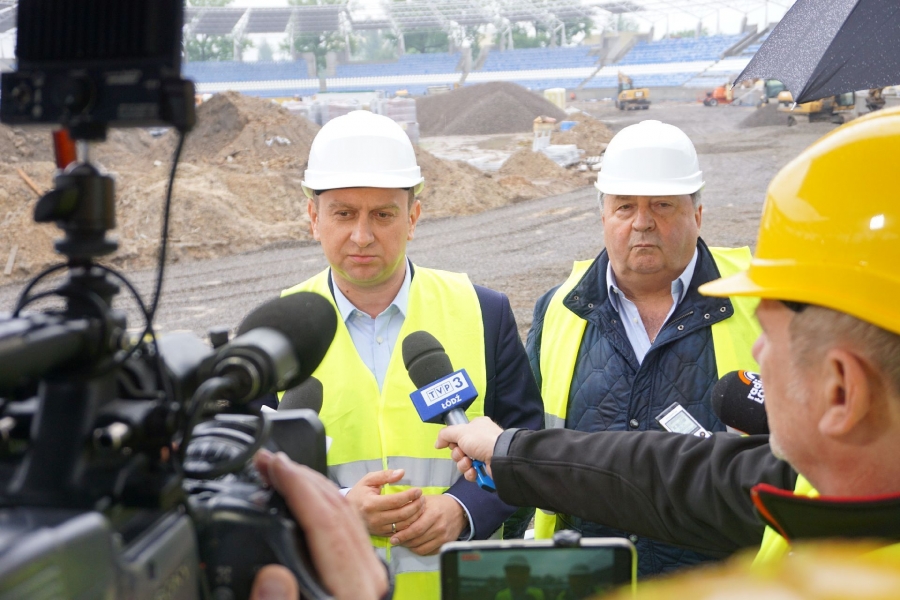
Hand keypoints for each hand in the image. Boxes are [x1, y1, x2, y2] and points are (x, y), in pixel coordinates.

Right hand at [252, 450, 388, 599]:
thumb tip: (272, 576)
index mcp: (354, 588)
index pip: (326, 522)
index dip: (299, 488)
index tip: (275, 465)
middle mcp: (366, 574)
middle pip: (336, 509)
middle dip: (300, 477)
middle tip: (267, 460)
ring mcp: (365, 568)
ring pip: (341, 511)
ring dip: (308, 484)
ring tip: (278, 470)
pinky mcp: (358, 567)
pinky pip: (341, 522)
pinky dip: (317, 501)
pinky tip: (299, 494)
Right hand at [345, 469, 425, 536]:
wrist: (349, 512)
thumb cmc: (360, 493)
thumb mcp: (368, 480)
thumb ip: (385, 475)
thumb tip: (401, 473)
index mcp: (371, 504)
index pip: (395, 501)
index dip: (409, 495)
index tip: (418, 490)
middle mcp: (375, 518)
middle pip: (402, 514)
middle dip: (416, 506)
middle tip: (423, 498)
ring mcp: (378, 529)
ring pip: (403, 525)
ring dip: (416, 516)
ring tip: (421, 505)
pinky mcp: (382, 535)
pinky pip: (400, 532)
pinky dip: (411, 525)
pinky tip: (416, 516)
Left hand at [388, 494, 466, 555]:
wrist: (459, 509)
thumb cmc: (439, 504)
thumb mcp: (426, 500)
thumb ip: (412, 506)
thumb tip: (395, 513)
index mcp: (433, 514)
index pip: (415, 529)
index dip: (403, 535)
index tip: (393, 538)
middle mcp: (439, 527)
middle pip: (417, 540)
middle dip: (404, 542)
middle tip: (395, 541)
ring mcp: (443, 537)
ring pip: (422, 548)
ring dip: (410, 547)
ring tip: (404, 542)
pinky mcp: (445, 544)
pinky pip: (429, 552)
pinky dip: (419, 550)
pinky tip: (414, 545)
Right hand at [435, 417, 503, 482]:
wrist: (501, 457)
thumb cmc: (483, 440)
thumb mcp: (460, 431)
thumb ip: (445, 435)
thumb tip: (437, 444)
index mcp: (476, 428)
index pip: (459, 434)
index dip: (453, 441)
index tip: (453, 443)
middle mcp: (480, 440)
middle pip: (459, 450)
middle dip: (457, 454)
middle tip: (462, 453)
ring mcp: (483, 455)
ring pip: (463, 462)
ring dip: (463, 464)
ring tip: (469, 463)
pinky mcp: (485, 469)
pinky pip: (471, 473)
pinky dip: (470, 473)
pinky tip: (474, 471)